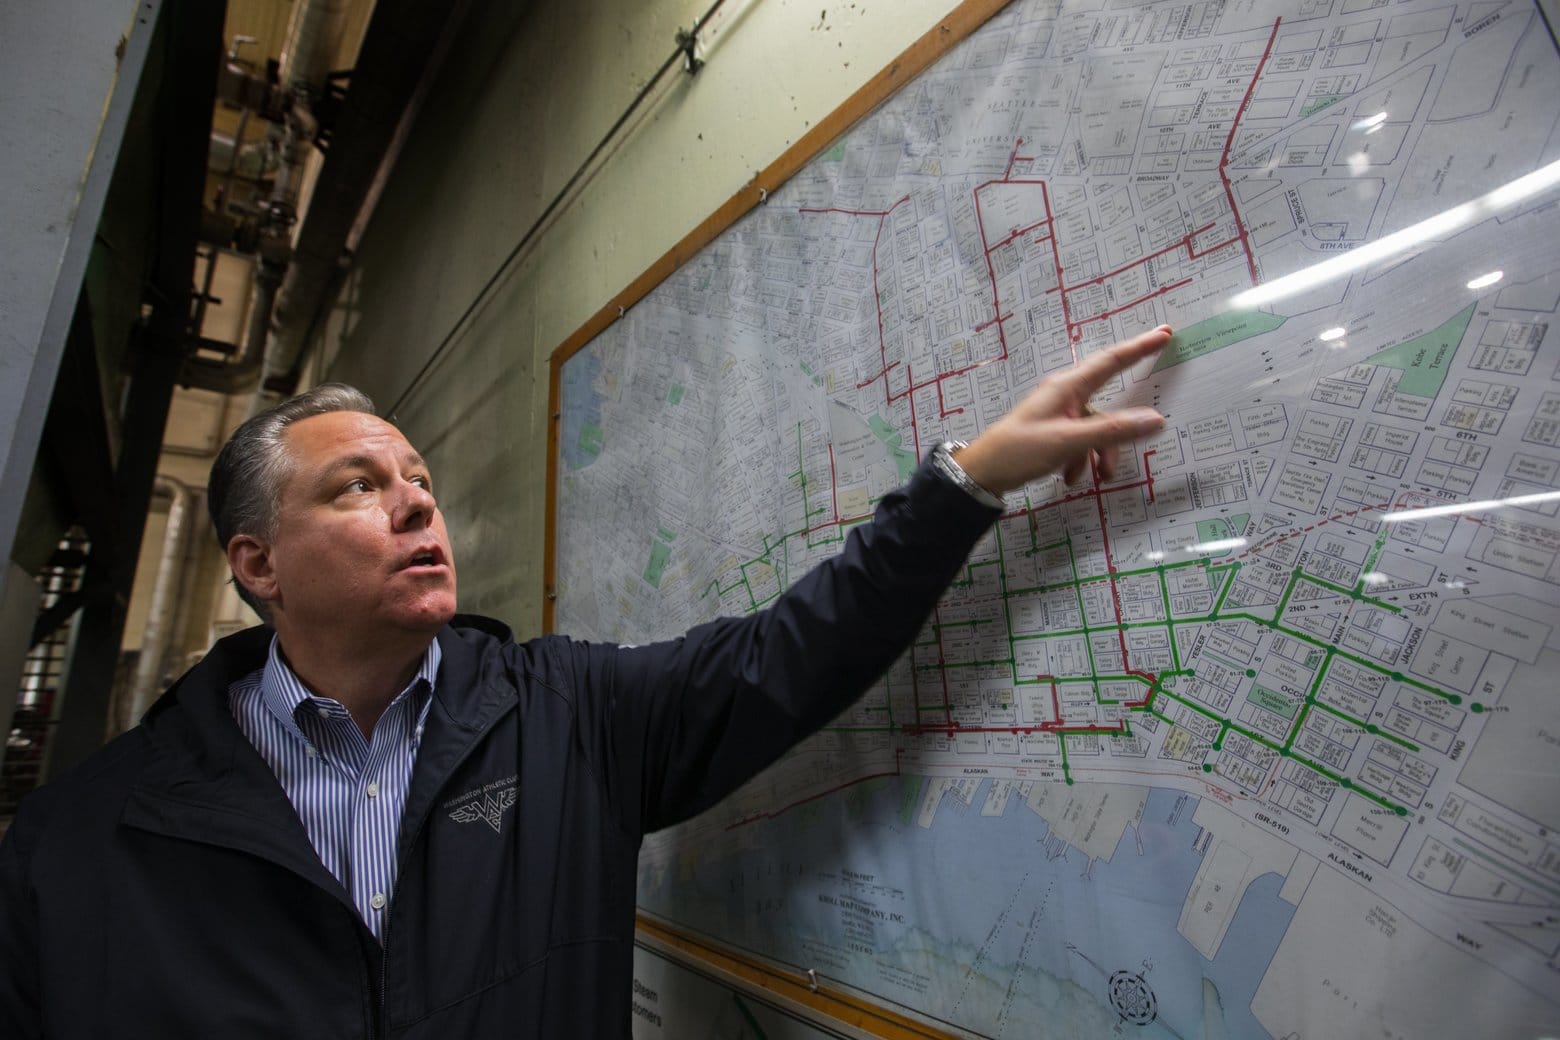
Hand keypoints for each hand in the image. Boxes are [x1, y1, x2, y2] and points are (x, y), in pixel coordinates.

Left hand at [953, 325, 1170, 494]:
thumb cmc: (1021, 450)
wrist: (982, 473)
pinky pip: (1079, 442)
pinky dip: (1081, 460)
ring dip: (1101, 453)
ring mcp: (1058, 415)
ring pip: (1095, 430)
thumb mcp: (1069, 441)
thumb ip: (1113, 431)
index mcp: (1068, 387)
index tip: (1164, 333)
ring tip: (1101, 477)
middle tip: (1156, 420)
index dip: (1139, 347)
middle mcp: (1065, 396)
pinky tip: (1071, 478)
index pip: (1111, 360)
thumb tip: (1155, 420)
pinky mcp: (1052, 434)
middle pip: (1108, 403)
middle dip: (1125, 423)